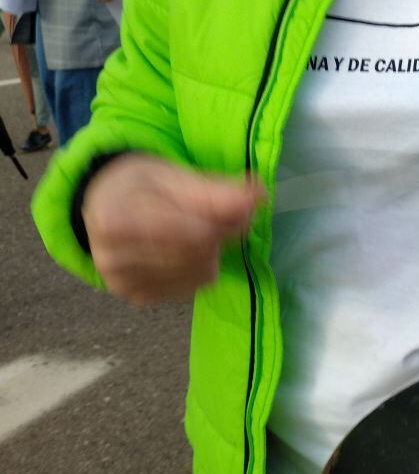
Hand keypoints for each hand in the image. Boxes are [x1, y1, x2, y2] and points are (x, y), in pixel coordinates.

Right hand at [83, 154, 264, 305]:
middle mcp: (113, 258)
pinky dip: (200, 269)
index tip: (242, 203)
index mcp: (116, 219)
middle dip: (221, 234)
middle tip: (219, 216)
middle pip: (199, 254)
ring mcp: (124, 283)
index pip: (195, 233)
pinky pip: (192, 288)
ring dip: (213, 252)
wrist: (103, 205)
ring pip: (201, 274)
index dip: (227, 219)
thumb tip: (259, 195)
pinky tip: (186, 251)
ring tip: (196, 230)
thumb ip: (215, 190)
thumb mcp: (172, 175)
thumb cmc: (139, 185)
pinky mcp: (138, 298)